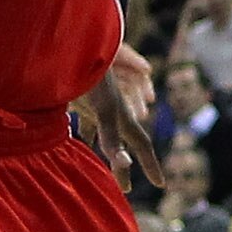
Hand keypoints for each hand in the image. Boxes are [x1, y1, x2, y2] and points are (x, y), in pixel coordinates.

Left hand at [78, 43, 163, 188]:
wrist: (71, 43)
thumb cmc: (88, 76)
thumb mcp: (103, 111)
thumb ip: (112, 139)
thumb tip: (124, 163)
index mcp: (122, 115)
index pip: (141, 145)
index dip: (151, 165)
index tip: (160, 185)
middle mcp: (113, 110)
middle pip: (124, 142)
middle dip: (125, 165)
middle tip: (125, 188)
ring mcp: (96, 102)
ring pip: (106, 130)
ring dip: (107, 148)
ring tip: (105, 162)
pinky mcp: (79, 97)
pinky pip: (85, 118)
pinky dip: (83, 130)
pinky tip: (74, 136)